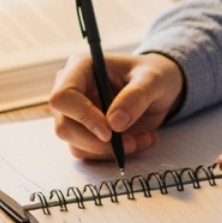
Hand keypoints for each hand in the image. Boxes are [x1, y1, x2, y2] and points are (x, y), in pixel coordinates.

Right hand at [48, 52, 184, 161]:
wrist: (159, 89)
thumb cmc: (153, 75)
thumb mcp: (153, 79)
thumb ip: (136, 96)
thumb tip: (114, 124)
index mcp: (80, 68)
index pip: (62, 97)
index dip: (82, 116)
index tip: (109, 132)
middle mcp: (71, 92)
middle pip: (65, 126)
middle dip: (99, 142)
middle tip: (132, 142)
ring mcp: (75, 114)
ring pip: (77, 145)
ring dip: (111, 150)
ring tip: (143, 138)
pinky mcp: (84, 133)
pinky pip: (90, 153)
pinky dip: (114, 154)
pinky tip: (138, 140)